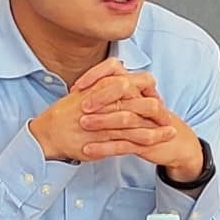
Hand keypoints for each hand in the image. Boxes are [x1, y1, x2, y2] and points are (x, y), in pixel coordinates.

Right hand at [28, 61, 158, 164]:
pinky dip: (146, 141)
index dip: (148, 90)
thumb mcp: (83, 92)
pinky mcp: (104, 140)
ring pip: (139, 122)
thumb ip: (100, 84)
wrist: (48, 134)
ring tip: (171, 131)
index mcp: (102, 88)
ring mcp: (106, 122)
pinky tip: (157, 142)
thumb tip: (116, 77)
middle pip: (141, 101)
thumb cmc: (63, 114)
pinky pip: (130, 141)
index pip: (132, 84)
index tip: (155, 97)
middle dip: (158, 110)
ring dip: (158, 128)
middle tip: (168, 116)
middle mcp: (106, 103)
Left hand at [79, 78, 207, 183]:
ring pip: (124, 118)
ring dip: (102, 121)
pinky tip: (87, 150)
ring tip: (82, 124)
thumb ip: (112, 91)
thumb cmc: (149, 120)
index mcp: (137, 87)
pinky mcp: (146, 142)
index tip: (77, 86)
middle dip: (100, 97)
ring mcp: (146, 121)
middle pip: (122, 91)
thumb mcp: (134, 101)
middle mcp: (143, 100)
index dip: (97, 75)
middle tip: (80, 105)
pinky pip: (123, 144)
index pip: (116, 70)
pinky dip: (105, 148)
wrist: (176, 142)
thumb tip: (83, 87)